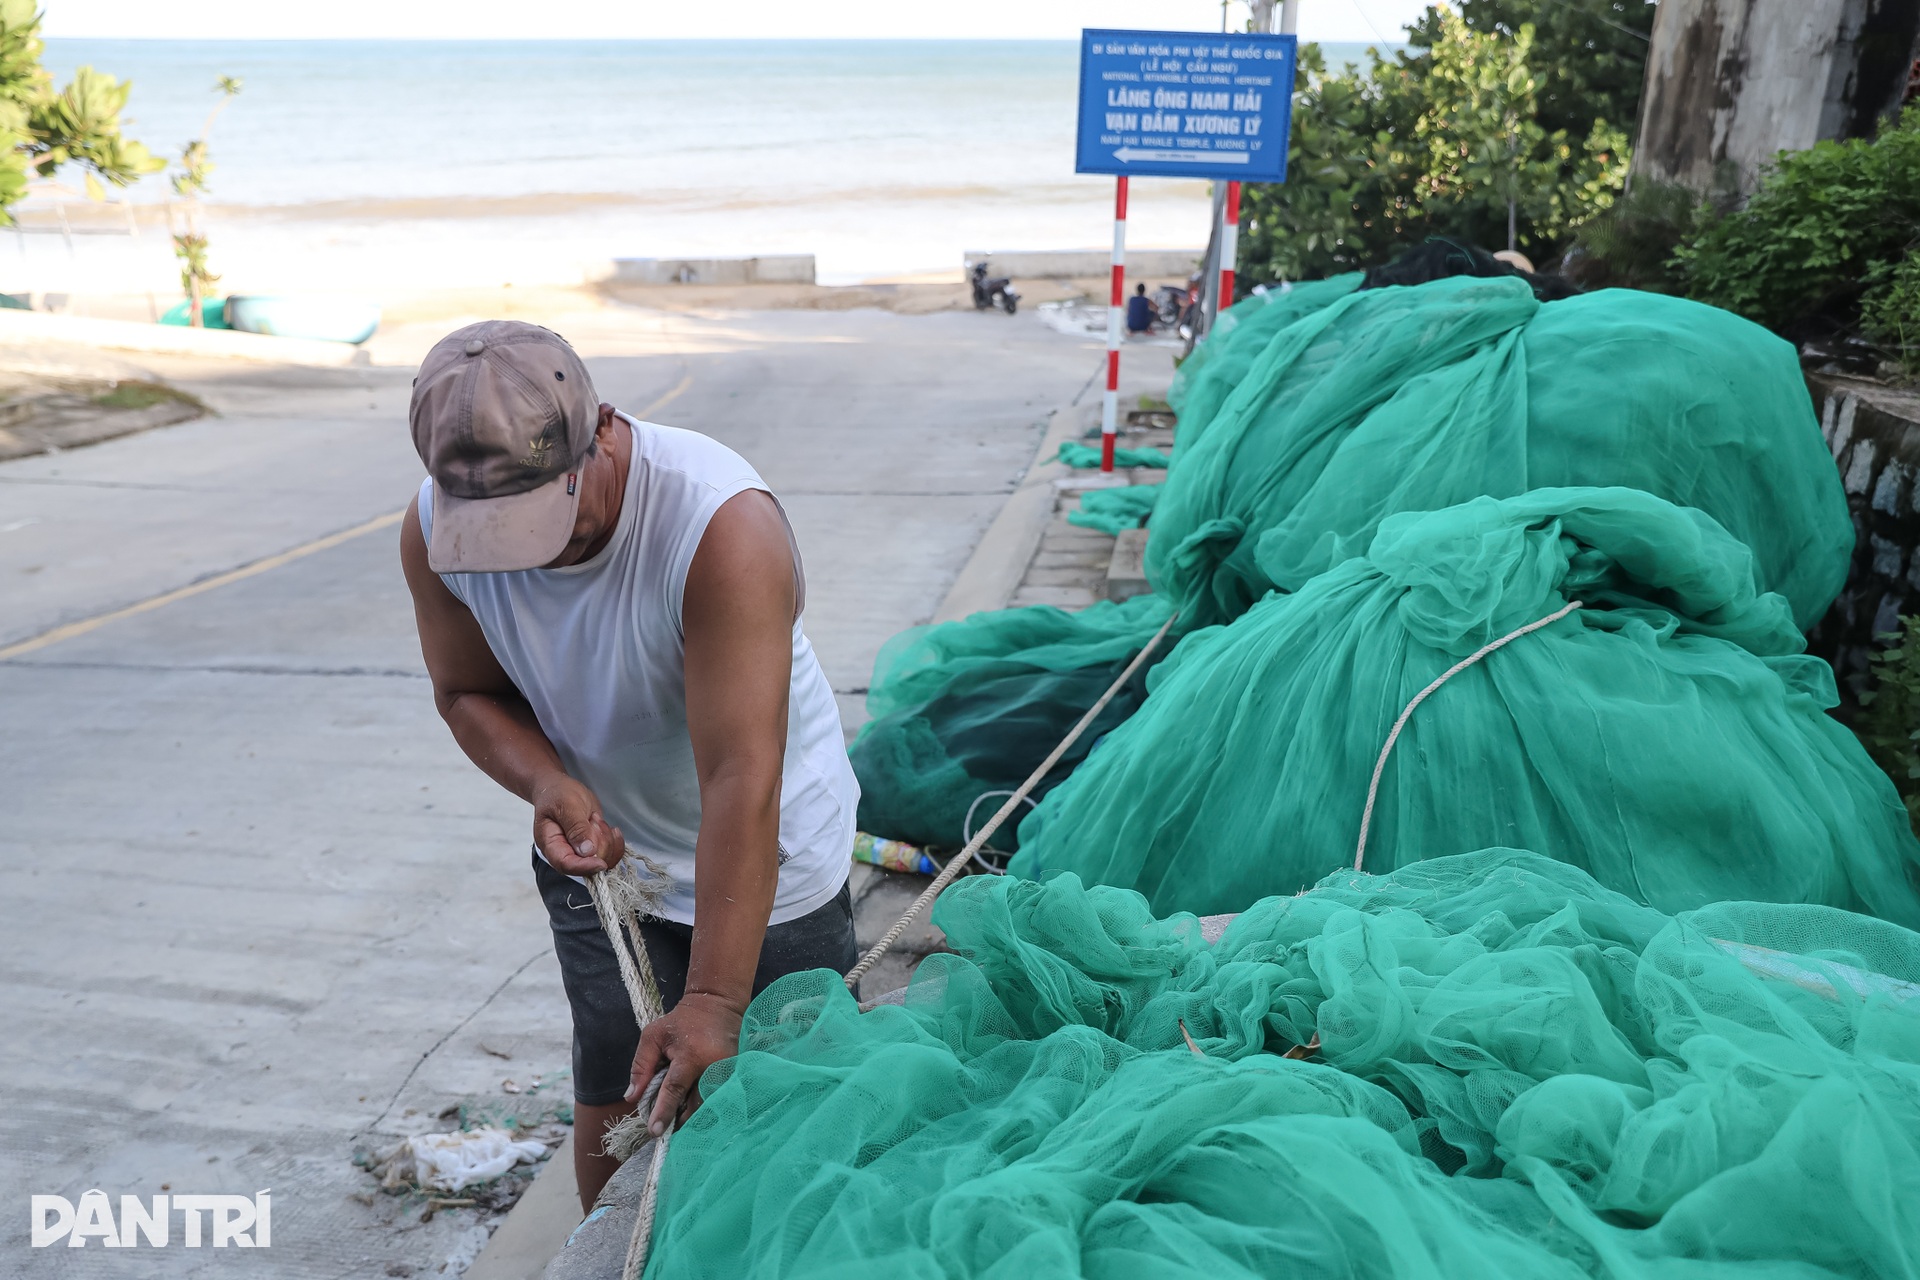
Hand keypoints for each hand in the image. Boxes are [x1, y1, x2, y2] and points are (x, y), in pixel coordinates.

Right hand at [531, 773, 625, 874]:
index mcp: (551, 844)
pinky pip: (611, 854)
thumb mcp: (567, 805)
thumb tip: (587, 851)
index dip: (584, 867)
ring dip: (607, 839)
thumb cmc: (558, 794)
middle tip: (594, 820)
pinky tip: (611, 829)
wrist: (561, 789)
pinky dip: (616, 842)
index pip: (566, 865)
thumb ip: (576, 827)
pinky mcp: (593, 847)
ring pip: (603, 859)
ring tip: (595, 819)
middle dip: (600, 843)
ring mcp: (580, 851)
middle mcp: (565, 852)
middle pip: (588, 864)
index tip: (600, 863)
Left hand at [626, 991, 743, 1134]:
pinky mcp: (736, 1073)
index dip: (663, 1112)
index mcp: (691, 1056)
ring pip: (709, 1104)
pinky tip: (693, 1102)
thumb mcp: (653, 1036)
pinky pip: (718, 1097)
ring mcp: (728, 1071)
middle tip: (666, 1125)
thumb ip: (641, 1066)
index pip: (675, 1090)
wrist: (717, 1005)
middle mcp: (713, 1066)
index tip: (654, 1131)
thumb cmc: (681, 1021)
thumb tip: (632, 1097)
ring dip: (693, 1113)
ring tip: (679, 1114)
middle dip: (680, 1119)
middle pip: (696, 1105)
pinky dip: (705, 1104)